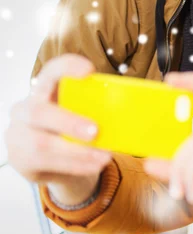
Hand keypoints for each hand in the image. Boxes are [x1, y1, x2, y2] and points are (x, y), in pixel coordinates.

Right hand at [5, 54, 111, 204]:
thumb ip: (94, 107)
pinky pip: (47, 164)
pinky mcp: (21, 160)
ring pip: (41, 144)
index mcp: (44, 90)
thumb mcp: (80, 113)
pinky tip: (96, 165)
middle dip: (68, 122)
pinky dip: (76, 165)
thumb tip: (132, 108)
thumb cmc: (72, 128)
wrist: (52, 160)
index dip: (67, 67)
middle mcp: (25, 109)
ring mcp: (18, 136)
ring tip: (105, 156)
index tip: (90, 70)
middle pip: (39, 112)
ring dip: (77, 151)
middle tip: (95, 131)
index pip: (51, 71)